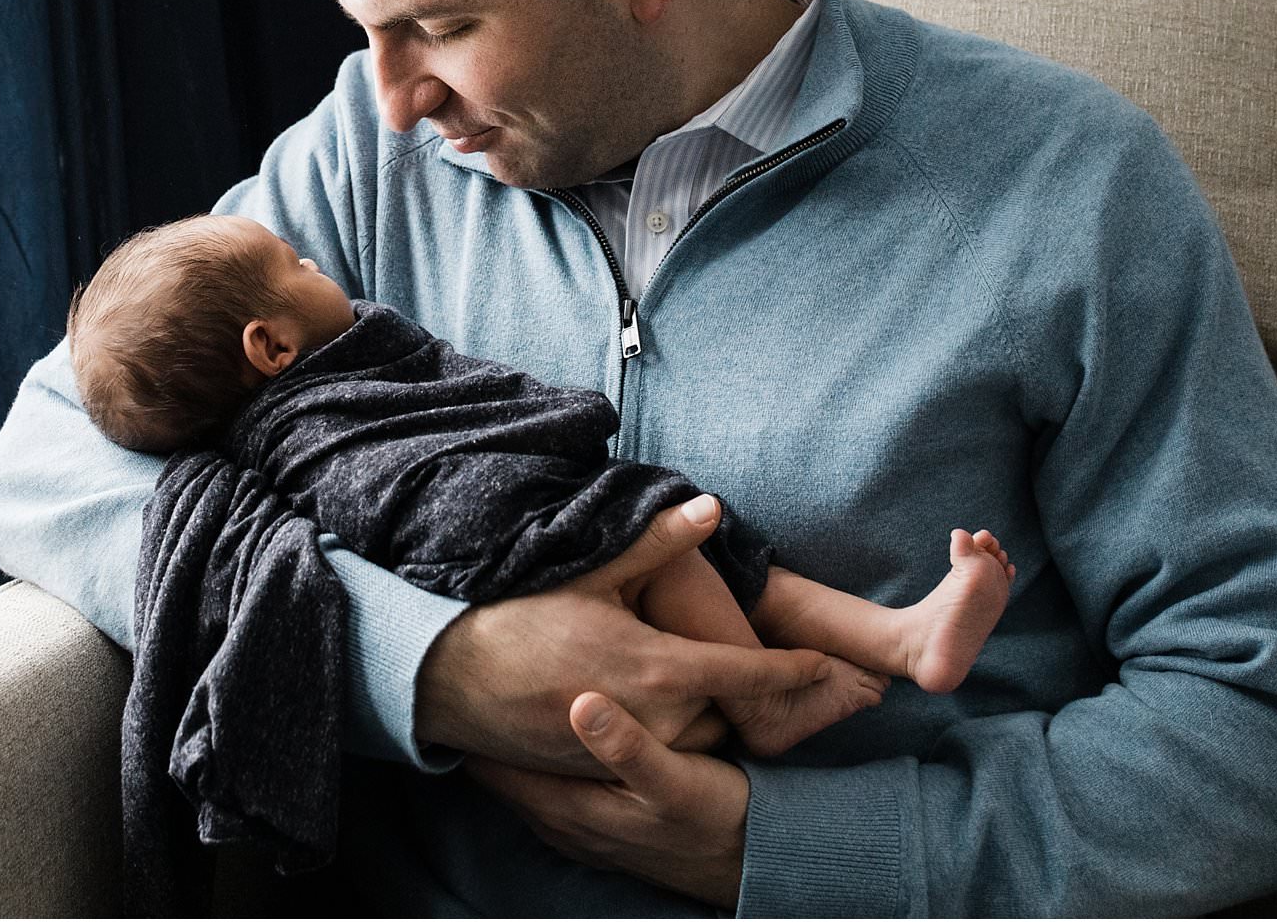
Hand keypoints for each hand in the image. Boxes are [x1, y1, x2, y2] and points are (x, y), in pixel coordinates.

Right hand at [414, 495, 830, 776]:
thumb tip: (712, 506)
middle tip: (746, 662)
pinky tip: (644, 701)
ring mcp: (626, 750)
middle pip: (727, 712)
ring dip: (700, 712)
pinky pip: (655, 754)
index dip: (792, 669)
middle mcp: (652, 718)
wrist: (452, 677)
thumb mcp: (593, 572)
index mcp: (658, 668)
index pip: (747, 672)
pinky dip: (664, 732)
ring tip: (684, 678)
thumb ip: (660, 542)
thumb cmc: (521, 617)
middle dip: (737, 690)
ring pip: (694, 737)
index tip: (824, 665)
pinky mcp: (600, 770)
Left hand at [465, 692, 748, 907]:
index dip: (478, 723)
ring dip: (509, 743)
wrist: (750, 861)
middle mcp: (562, 822)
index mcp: (570, 809)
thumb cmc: (716, 817)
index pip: (492, 766)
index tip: (467, 676)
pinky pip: (546, 784)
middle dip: (486, 730)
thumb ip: (629, 746)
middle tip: (474, 674)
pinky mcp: (597, 822)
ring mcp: (577, 826)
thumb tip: (581, 702)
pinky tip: (547, 727)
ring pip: (522, 778)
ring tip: (500, 692)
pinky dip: (536, 757)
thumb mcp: (678, 781)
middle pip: (499, 771)